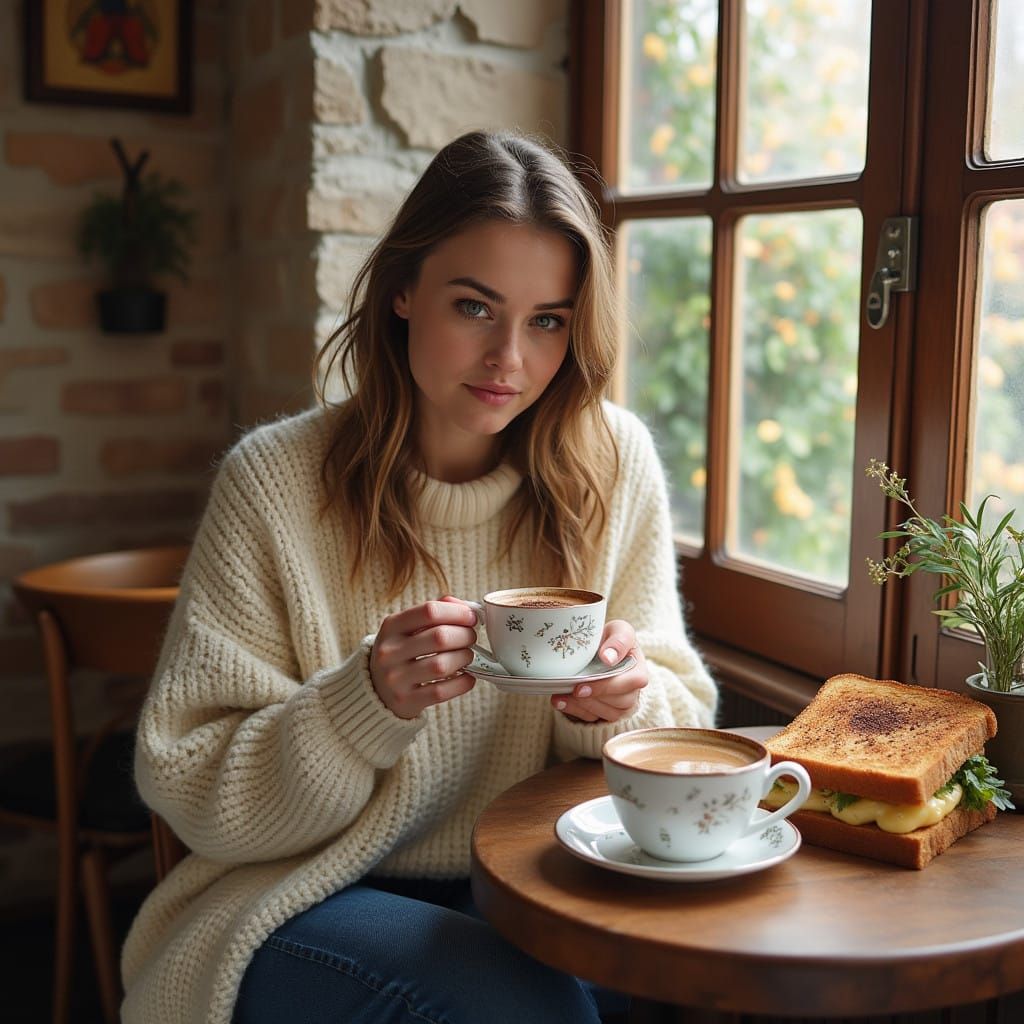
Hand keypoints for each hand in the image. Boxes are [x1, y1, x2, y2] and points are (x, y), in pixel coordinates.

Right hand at [370, 597, 477, 718]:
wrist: (377, 690)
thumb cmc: (403, 651)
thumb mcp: (409, 627)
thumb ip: (436, 613)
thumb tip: (468, 609)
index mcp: (391, 626)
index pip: (430, 611)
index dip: (457, 612)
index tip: (471, 617)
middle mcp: (390, 651)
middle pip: (440, 637)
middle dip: (465, 635)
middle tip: (471, 638)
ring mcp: (396, 678)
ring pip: (441, 665)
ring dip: (464, 658)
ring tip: (467, 656)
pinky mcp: (406, 701)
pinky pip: (442, 691)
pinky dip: (462, 682)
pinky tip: (466, 677)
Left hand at [549, 619, 646, 722]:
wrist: (599, 650)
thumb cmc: (611, 639)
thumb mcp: (619, 630)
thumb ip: (619, 640)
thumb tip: (609, 658)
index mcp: (639, 670)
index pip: (633, 682)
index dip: (608, 685)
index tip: (584, 684)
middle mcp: (633, 691)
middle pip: (620, 701)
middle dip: (594, 696)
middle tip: (573, 689)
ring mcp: (620, 705)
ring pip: (607, 713)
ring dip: (583, 705)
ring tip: (562, 693)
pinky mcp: (605, 712)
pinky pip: (593, 717)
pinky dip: (574, 710)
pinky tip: (560, 700)